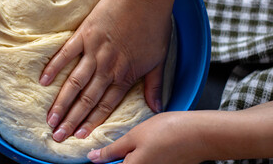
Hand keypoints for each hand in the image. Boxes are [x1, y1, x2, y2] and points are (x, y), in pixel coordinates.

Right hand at [40, 0, 172, 141]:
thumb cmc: (154, 26)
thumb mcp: (159, 60)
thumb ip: (154, 85)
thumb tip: (156, 107)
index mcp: (124, 75)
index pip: (105, 106)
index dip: (92, 122)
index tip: (79, 136)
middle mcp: (107, 68)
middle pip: (87, 99)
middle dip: (72, 120)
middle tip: (57, 136)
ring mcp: (93, 51)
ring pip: (75, 83)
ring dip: (61, 102)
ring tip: (50, 118)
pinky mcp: (84, 35)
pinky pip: (65, 54)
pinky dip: (54, 67)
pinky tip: (43, 81)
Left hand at [87, 112, 204, 163]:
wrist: (199, 134)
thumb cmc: (167, 132)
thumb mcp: (133, 136)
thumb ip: (111, 151)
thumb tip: (93, 158)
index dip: (105, 160)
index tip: (104, 154)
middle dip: (119, 158)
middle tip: (124, 145)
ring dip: (132, 157)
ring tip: (139, 144)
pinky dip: (144, 157)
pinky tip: (151, 146)